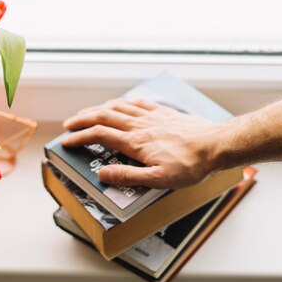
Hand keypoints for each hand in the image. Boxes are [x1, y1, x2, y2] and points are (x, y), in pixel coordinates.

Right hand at [61, 98, 221, 188]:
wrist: (216, 145)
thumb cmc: (191, 166)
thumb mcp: (158, 180)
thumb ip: (128, 176)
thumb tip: (103, 174)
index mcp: (135, 144)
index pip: (99, 136)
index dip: (79, 137)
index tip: (66, 141)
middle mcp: (140, 126)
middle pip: (103, 116)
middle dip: (82, 119)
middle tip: (69, 124)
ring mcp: (152, 117)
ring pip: (118, 107)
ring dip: (98, 109)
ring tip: (87, 113)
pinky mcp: (164, 113)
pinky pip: (138, 102)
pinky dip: (123, 102)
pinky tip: (120, 103)